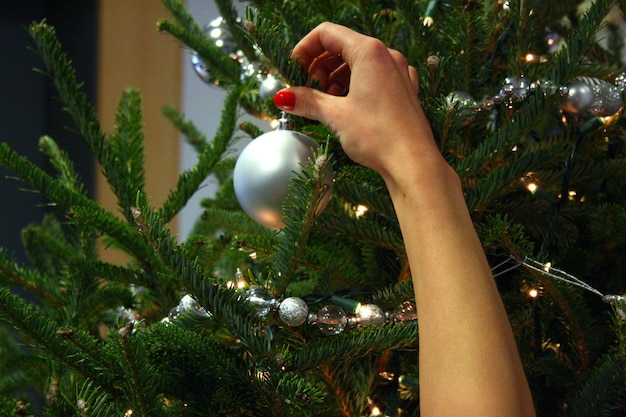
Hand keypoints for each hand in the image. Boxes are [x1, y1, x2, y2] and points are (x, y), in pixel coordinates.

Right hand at [273, 22, 439, 182]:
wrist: (413, 163)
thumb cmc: (378, 135)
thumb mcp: (335, 116)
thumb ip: (308, 101)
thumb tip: (283, 97)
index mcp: (369, 52)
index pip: (327, 33)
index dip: (304, 48)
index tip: (293, 68)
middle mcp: (387, 56)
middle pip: (343, 45)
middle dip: (319, 63)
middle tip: (305, 87)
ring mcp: (399, 72)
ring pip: (359, 62)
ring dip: (335, 75)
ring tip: (324, 99)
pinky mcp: (405, 90)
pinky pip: (375, 76)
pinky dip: (356, 84)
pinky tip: (347, 104)